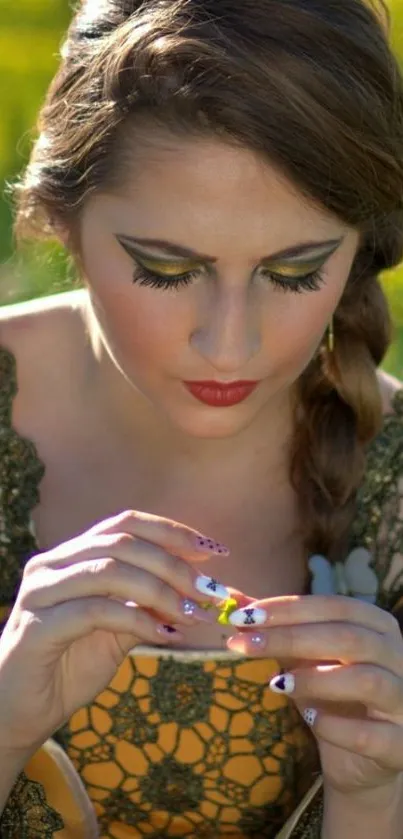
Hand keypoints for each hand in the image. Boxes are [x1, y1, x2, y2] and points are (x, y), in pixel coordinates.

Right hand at [0, 509, 228, 754]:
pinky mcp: (37, 625)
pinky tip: (166, 638)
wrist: (20, 712)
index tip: (212, 551)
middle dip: (173, 565)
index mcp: (73, 555)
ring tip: (192, 614)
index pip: (125, 524)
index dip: (171, 532)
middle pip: (122, 543)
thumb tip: (202, 591)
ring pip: (110, 571)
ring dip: (160, 592)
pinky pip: (95, 611)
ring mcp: (41, 591)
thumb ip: (150, 607)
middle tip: (210, 591)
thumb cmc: (69, 666)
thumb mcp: (119, 632)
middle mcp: (53, 563)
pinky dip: (137, 620)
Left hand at [225, 594, 402, 794]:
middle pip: (348, 638)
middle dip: (291, 638)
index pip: (335, 606)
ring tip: (276, 684)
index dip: (289, 608)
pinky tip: (310, 720)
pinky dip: (337, 727)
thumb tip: (234, 602)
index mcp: (378, 627)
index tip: (245, 614)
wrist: (362, 761)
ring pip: (368, 679)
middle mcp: (399, 657)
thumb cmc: (333, 698)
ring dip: (316, 679)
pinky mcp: (401, 745)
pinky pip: (373, 735)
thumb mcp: (304, 659)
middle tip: (244, 644)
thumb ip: (277, 630)